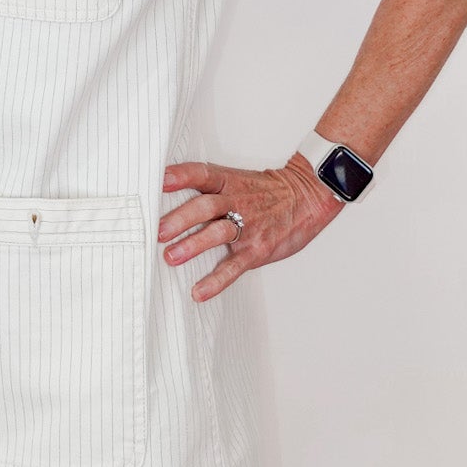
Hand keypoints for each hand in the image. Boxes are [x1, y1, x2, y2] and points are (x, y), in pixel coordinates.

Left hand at [159, 157, 343, 301]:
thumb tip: (169, 196)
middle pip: (205, 206)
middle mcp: (236, 201)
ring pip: (217, 233)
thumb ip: (210, 189)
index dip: (180, 176)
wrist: (308, 197)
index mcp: (229, 182)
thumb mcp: (238, 180)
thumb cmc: (268, 192)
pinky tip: (199, 292)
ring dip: (193, 245)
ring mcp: (248, 226)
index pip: (202, 174)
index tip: (159, 181)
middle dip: (180, 219)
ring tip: (171, 257)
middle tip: (158, 231)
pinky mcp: (257, 249)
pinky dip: (216, 281)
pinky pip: (234, 266)